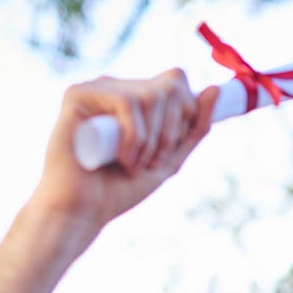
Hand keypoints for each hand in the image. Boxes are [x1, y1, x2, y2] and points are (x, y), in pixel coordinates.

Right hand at [34, 69, 216, 235]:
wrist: (82, 211)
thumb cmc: (120, 188)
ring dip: (152, 139)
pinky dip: (134, 136)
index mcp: (136, 97)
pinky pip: (127, 101)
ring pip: (151, 95)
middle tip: (151, 163)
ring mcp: (96, 88)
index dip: (186, 114)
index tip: (169, 151)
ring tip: (133, 165)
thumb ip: (194, 127)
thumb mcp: (170, 158)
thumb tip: (215, 90)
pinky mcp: (77, 94)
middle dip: (171, 131)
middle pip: (170, 86)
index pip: (177, 82)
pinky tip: (121, 158)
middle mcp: (116, 87)